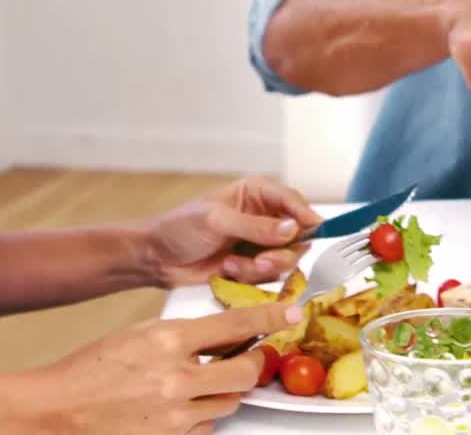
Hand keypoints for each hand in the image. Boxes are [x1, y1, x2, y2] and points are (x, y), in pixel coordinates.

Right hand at [42, 302, 303, 433]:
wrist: (55, 411)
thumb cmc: (92, 369)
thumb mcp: (142, 334)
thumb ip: (187, 334)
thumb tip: (229, 333)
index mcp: (167, 341)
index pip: (235, 325)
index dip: (270, 318)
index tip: (291, 313)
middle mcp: (175, 379)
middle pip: (245, 373)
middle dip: (252, 365)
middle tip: (248, 358)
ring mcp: (172, 415)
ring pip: (229, 404)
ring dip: (224, 393)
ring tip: (200, 384)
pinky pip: (205, 427)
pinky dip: (201, 416)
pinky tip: (180, 406)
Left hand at [145, 178, 323, 288]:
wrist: (155, 259)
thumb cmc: (179, 228)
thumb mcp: (216, 221)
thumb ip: (255, 226)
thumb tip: (292, 228)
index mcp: (256, 194)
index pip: (292, 200)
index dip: (306, 214)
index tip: (315, 228)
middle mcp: (263, 218)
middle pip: (297, 234)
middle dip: (282, 251)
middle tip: (263, 260)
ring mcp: (259, 244)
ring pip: (285, 258)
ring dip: (263, 266)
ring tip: (234, 265)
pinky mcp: (252, 267)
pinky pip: (269, 276)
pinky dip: (249, 276)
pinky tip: (226, 270)